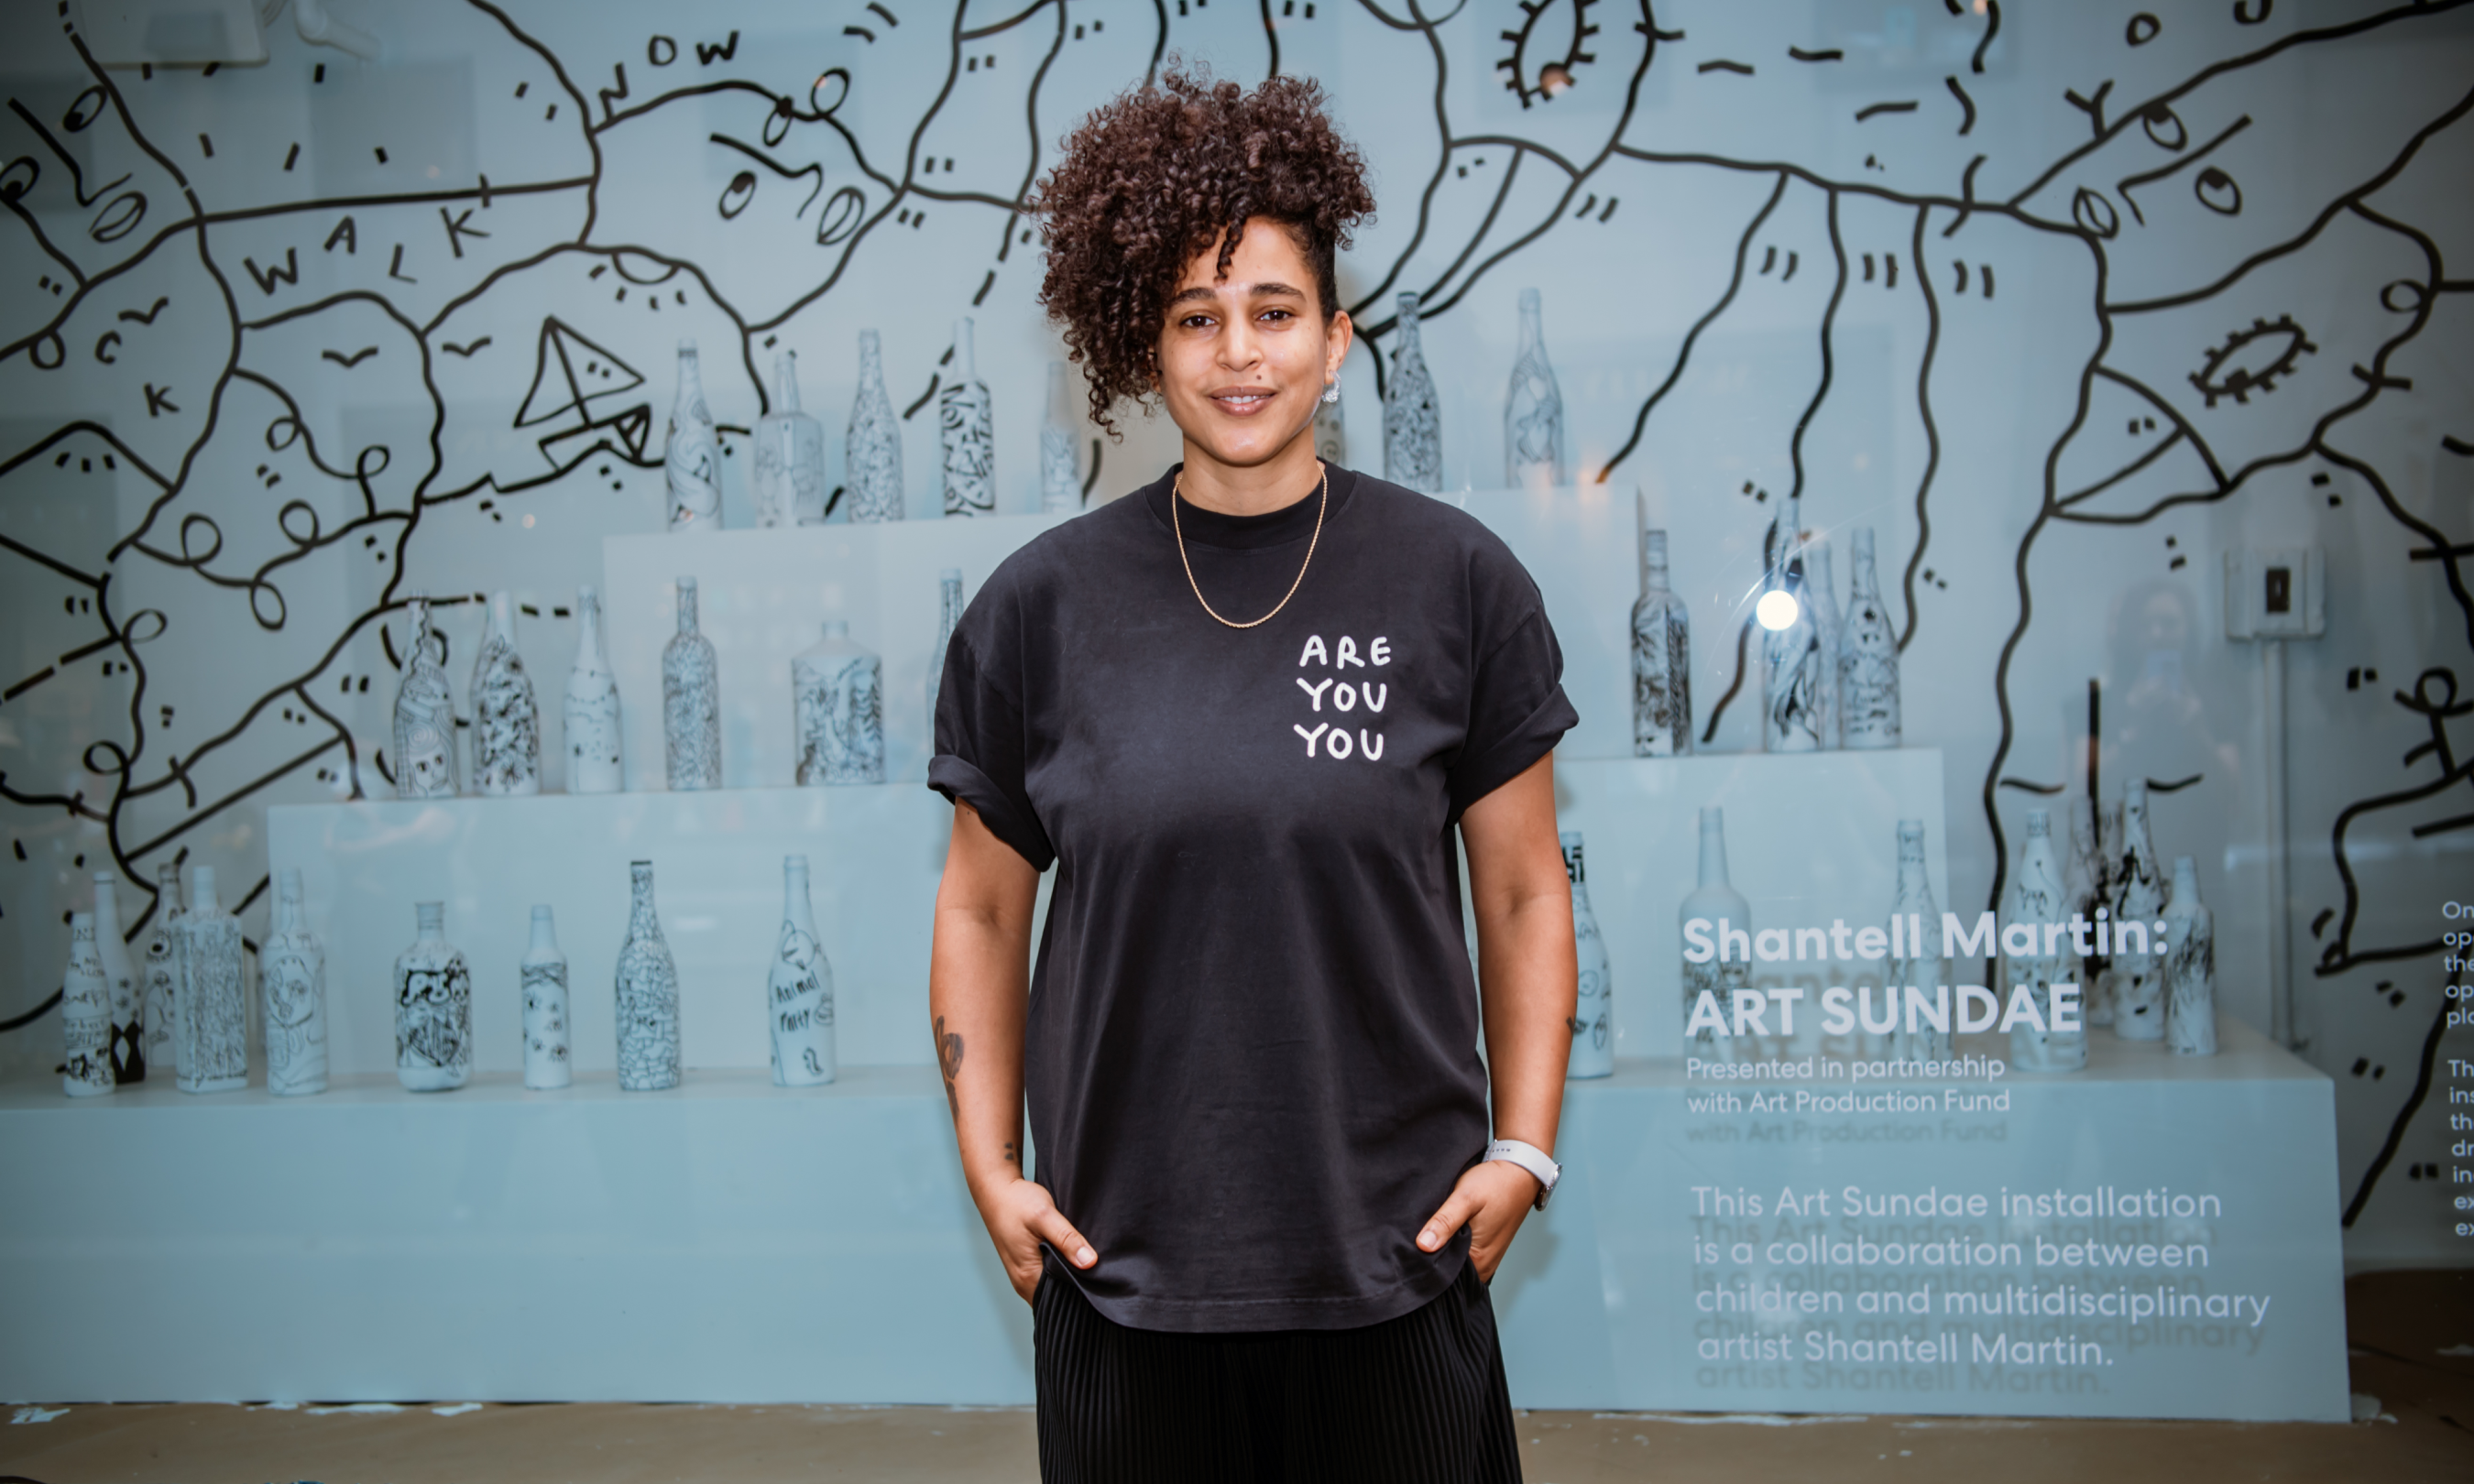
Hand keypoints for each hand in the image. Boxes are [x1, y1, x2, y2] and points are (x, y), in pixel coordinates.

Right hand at [974, 1175, 1096, 1303]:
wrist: (995, 1189)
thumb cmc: (1016, 1202)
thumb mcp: (1044, 1216)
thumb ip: (1066, 1239)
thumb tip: (1090, 1262)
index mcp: (1028, 1278)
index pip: (1064, 1299)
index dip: (1084, 1291)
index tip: (1103, 1277)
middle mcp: (1023, 1283)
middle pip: (1060, 1295)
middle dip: (1079, 1284)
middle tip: (1099, 1266)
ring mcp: (1023, 1276)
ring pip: (1055, 1285)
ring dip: (1070, 1275)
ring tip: (1087, 1259)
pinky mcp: (1025, 1267)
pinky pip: (1048, 1276)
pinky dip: (1061, 1268)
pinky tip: (1071, 1255)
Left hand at [1416, 1160, 1539, 1281]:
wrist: (1520, 1172)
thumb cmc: (1495, 1184)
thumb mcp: (1466, 1198)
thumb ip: (1445, 1222)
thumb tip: (1423, 1245)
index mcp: (1479, 1261)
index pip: (1442, 1275)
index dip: (1424, 1261)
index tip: (1409, 1248)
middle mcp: (1484, 1266)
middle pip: (1447, 1270)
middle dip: (1431, 1256)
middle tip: (1414, 1236)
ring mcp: (1486, 1258)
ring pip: (1454, 1261)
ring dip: (1442, 1248)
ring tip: (1429, 1231)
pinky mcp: (1486, 1248)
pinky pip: (1463, 1253)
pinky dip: (1452, 1243)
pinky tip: (1444, 1230)